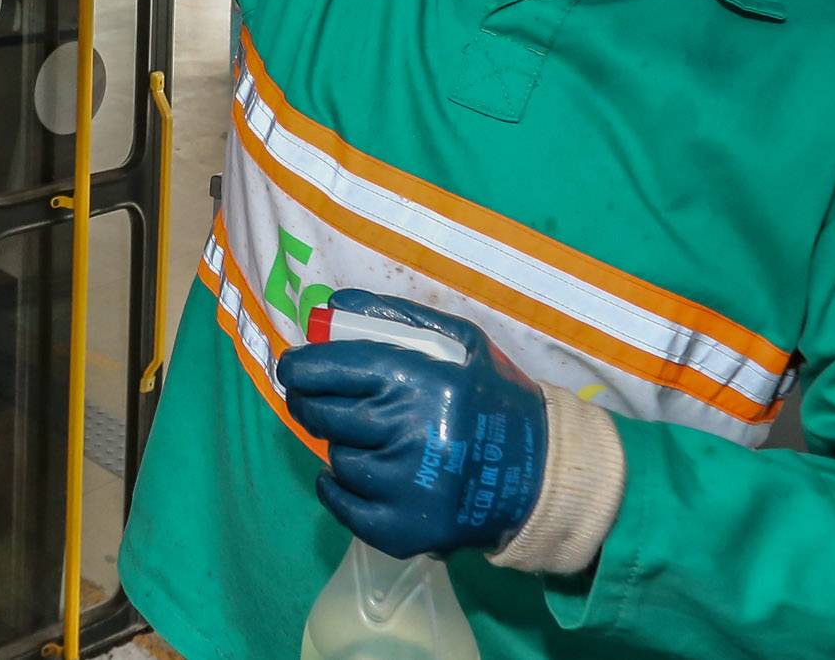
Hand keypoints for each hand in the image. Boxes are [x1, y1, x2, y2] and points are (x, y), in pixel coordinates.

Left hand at [276, 292, 547, 557]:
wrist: (542, 474)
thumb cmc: (493, 398)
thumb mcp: (459, 342)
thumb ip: (397, 318)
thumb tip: (332, 306)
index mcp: (423, 381)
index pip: (336, 367)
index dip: (302, 366)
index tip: (293, 368)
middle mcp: (410, 432)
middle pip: (324, 414)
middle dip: (310, 402)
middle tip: (314, 400)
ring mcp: (405, 486)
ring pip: (336, 457)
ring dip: (343, 444)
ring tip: (370, 439)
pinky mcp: (403, 529)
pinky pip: (341, 504)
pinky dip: (336, 488)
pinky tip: (353, 474)